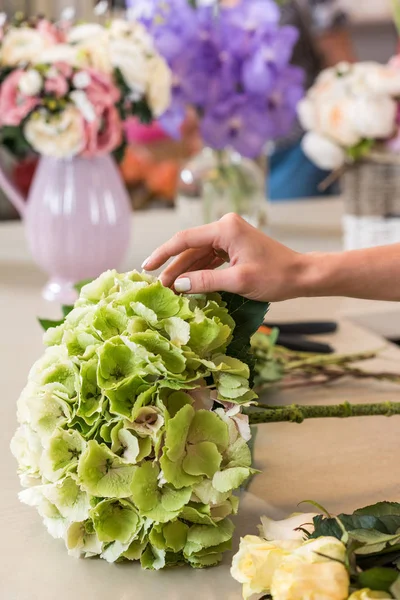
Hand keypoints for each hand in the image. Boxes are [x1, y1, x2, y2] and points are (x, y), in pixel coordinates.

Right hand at [141, 213, 309, 301]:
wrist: (301, 275)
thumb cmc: (275, 277)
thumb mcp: (238, 282)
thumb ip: (206, 281)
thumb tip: (179, 284)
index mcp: (225, 228)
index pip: (184, 239)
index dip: (163, 254)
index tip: (146, 267)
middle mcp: (225, 227)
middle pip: (190, 247)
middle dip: (174, 267)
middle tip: (159, 287)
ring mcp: (230, 236)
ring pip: (199, 254)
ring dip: (186, 271)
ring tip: (171, 290)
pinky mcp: (235, 246)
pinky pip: (210, 258)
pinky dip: (200, 271)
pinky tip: (189, 285)